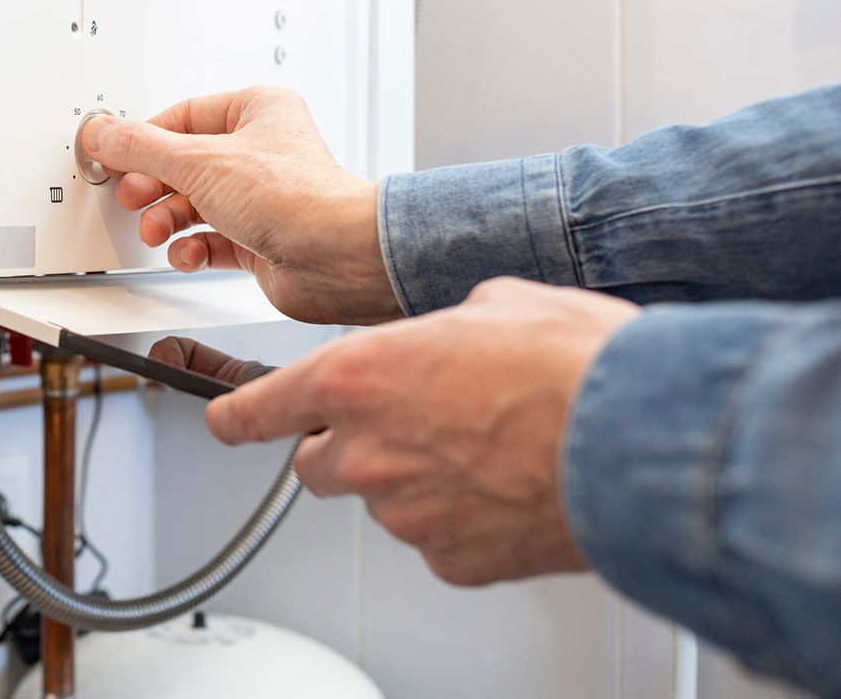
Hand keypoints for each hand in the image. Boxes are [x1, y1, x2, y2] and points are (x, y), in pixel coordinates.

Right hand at [80, 86, 399, 324]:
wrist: (337, 259)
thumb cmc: (297, 198)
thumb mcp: (199, 161)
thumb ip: (142, 147)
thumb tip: (103, 132)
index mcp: (257, 110)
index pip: (181, 118)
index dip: (144, 139)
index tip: (114, 155)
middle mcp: (261, 152)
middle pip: (183, 163)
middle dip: (153, 186)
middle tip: (134, 195)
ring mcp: (259, 198)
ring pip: (193, 204)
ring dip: (167, 220)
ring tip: (157, 230)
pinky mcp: (258, 239)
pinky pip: (209, 240)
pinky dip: (192, 249)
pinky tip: (189, 253)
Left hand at [178, 278, 640, 584]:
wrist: (641, 443)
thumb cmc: (574, 367)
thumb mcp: (496, 303)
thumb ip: (443, 327)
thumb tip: (454, 333)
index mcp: (357, 377)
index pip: (256, 409)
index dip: (234, 415)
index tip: (224, 418)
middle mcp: (366, 450)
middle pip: (316, 462)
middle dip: (347, 444)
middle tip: (409, 422)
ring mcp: (405, 513)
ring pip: (381, 500)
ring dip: (412, 479)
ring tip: (486, 448)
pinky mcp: (452, 560)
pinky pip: (436, 540)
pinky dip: (459, 521)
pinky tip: (507, 488)